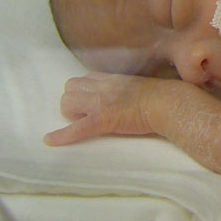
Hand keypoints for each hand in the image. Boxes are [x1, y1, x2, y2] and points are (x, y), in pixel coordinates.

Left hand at [44, 72, 189, 145]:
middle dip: (73, 102)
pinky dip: (61, 136)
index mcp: (113, 79)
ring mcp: (101, 102)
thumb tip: (132, 95)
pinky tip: (50, 141)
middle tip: (86, 114)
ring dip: (71, 114)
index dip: (84, 92)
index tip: (91, 102)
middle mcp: (103, 87)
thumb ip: (130, 87)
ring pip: (67, 103)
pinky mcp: (103, 119)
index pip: (85, 79)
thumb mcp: (143, 86)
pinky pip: (76, 128)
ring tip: (83, 122)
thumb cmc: (164, 96)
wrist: (169, 103)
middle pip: (70, 88)